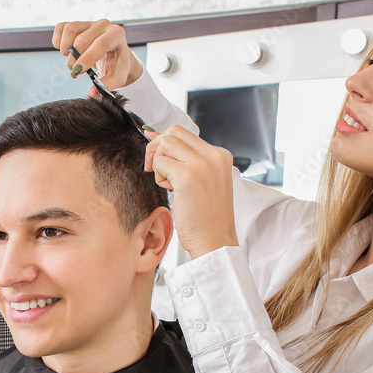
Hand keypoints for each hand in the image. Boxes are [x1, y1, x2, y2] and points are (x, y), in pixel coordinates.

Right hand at [52, 19, 142, 89]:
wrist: (115, 55)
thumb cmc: (117, 65)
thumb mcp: (117, 77)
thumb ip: (106, 85)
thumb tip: (92, 95)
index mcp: (116, 35)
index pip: (101, 43)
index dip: (88, 57)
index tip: (78, 70)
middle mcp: (103, 25)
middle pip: (82, 39)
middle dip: (75, 59)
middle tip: (75, 72)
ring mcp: (89, 23)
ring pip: (70, 30)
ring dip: (66, 49)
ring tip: (72, 60)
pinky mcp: (77, 24)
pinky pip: (61, 28)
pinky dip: (58, 41)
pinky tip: (65, 52)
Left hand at [144, 126, 237, 258]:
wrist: (214, 240)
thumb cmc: (206, 217)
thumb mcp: (204, 181)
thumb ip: (187, 160)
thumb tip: (156, 137)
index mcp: (220, 155)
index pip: (186, 134)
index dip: (164, 140)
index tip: (154, 152)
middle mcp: (213, 155)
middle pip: (174, 132)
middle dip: (156, 147)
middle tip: (153, 168)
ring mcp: (202, 164)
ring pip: (165, 144)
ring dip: (159, 164)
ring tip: (170, 185)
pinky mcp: (188, 175)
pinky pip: (160, 163)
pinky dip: (159, 177)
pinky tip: (171, 191)